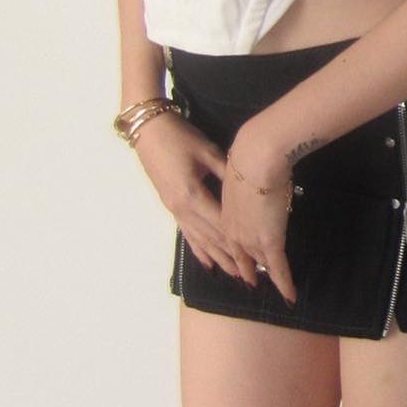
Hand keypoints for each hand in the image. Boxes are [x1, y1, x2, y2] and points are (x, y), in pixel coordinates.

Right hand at [130, 113, 244, 281]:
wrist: (148, 131)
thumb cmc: (180, 137)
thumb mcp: (208, 152)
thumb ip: (227, 173)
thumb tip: (248, 190)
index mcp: (192, 195)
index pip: (221, 223)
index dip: (239, 241)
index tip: (257, 254)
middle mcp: (182, 208)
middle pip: (211, 237)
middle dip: (231, 257)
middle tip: (251, 275)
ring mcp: (174, 210)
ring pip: (199, 240)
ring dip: (217, 257)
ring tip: (234, 274)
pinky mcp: (170, 207)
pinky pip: (187, 233)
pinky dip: (198, 250)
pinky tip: (207, 263)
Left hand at [219, 127, 298, 304]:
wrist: (256, 157)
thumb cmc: (250, 158)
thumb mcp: (242, 173)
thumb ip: (245, 182)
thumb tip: (255, 178)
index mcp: (224, 213)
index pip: (231, 238)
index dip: (235, 251)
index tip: (238, 260)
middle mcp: (233, 231)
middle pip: (241, 255)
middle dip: (246, 269)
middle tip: (251, 282)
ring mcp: (251, 238)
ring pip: (259, 263)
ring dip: (266, 275)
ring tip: (272, 287)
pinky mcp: (269, 242)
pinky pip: (278, 268)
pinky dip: (285, 283)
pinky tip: (290, 296)